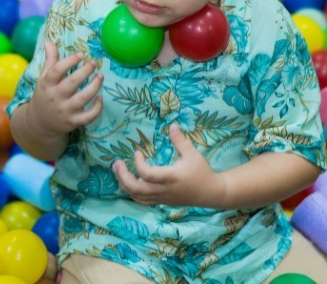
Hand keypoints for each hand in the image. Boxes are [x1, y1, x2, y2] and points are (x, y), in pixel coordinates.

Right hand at [29, 40, 103, 135]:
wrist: (40, 123)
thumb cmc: (45, 95)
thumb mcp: (44, 78)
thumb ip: (50, 60)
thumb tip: (49, 41)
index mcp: (47, 84)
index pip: (57, 70)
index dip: (70, 60)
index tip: (81, 54)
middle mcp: (56, 97)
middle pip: (72, 83)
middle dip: (85, 71)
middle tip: (94, 63)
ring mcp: (65, 110)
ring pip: (83, 98)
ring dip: (95, 86)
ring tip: (100, 76)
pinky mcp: (73, 122)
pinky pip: (88, 116)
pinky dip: (97, 108)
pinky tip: (100, 97)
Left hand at [112, 123, 226, 207]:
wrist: (209, 193)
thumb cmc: (201, 172)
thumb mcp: (193, 154)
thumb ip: (180, 140)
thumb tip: (171, 125)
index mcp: (170, 178)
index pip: (147, 174)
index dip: (138, 163)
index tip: (138, 152)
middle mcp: (163, 190)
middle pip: (136, 189)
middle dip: (123, 176)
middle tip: (116, 163)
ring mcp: (161, 198)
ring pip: (136, 196)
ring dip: (124, 184)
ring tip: (118, 171)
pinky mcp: (161, 201)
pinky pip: (142, 200)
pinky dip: (132, 192)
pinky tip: (128, 181)